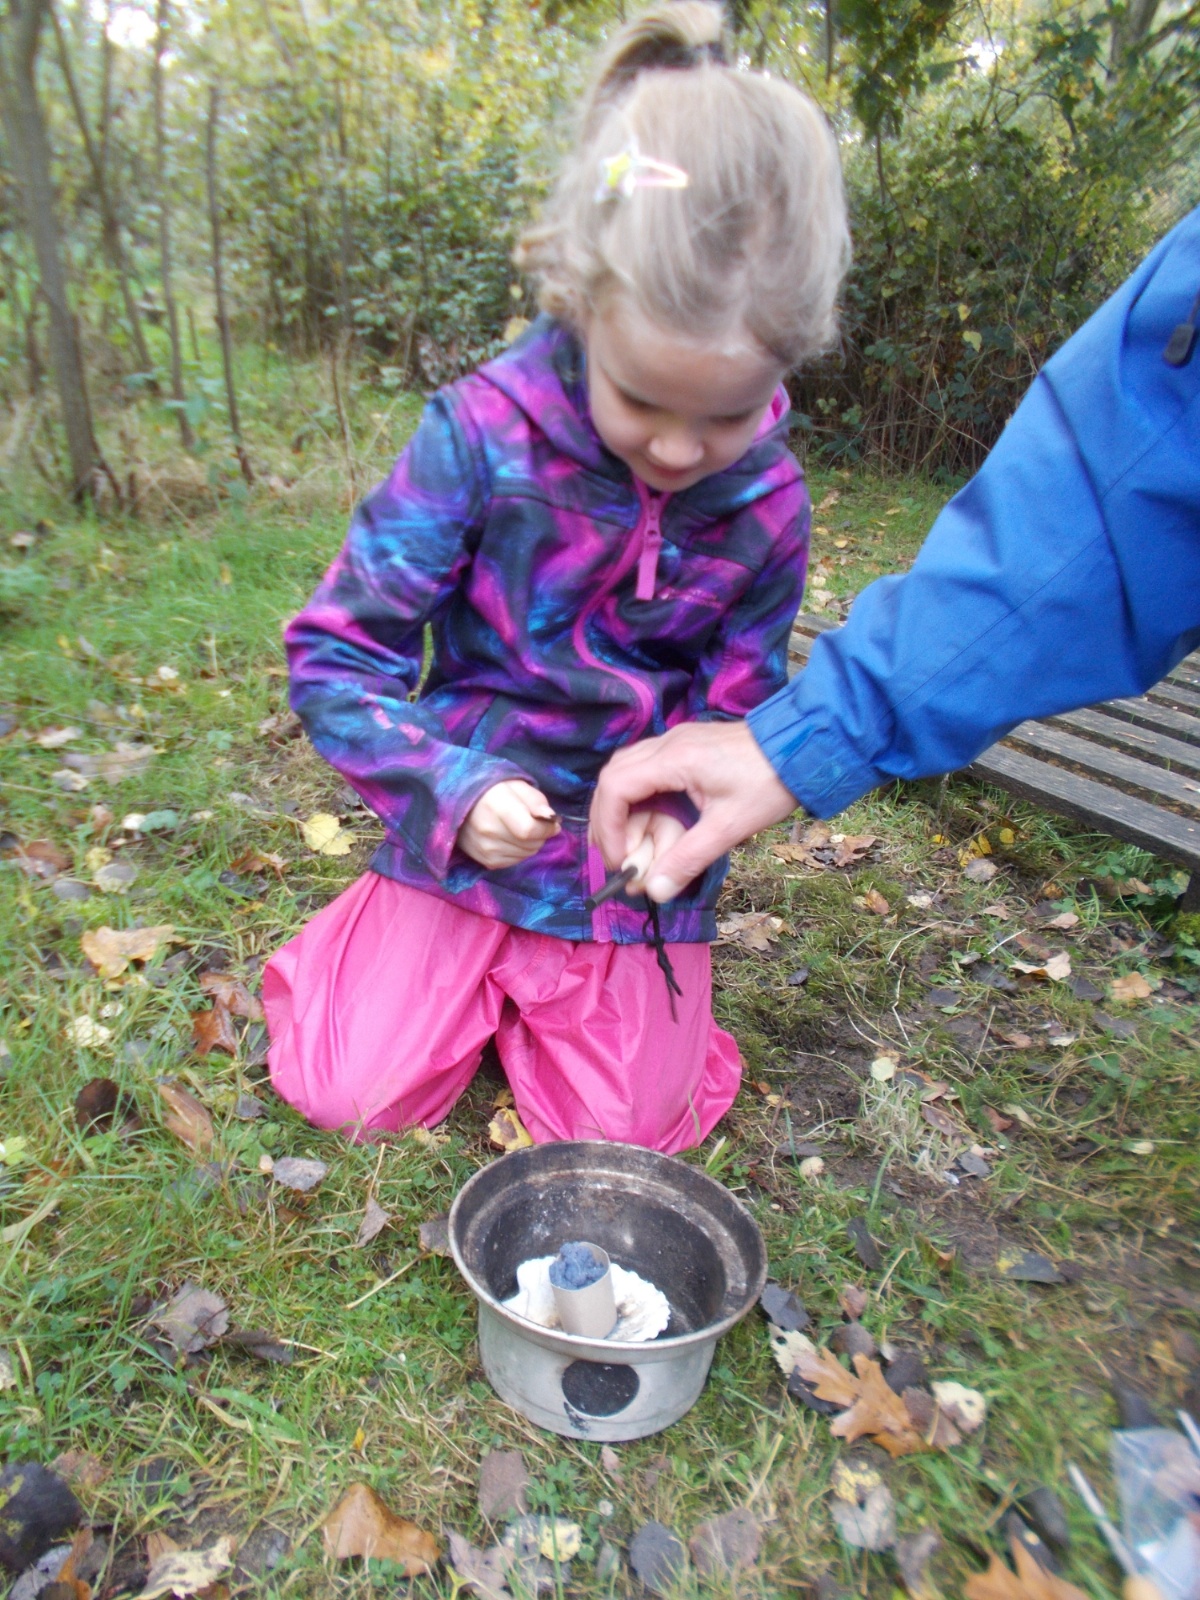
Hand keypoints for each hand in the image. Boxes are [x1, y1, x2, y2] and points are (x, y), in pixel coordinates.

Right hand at [459, 780, 560, 868]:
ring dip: (530, 844)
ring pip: (525, 854)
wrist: (461, 803)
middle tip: (533, 822)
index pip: (529, 830)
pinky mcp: (485, 861)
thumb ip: (536, 801)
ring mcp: (485, 848)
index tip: (552, 822)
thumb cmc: (493, 790)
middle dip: (540, 835)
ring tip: (520, 829)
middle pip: (530, 844)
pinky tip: (510, 838)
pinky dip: (519, 851)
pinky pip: (515, 861)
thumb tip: (552, 819)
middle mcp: (487, 831)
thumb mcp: (516, 784)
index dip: (546, 828)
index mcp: (495, 806)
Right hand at [589, 721, 796, 901]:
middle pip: (613, 776)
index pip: (616, 787)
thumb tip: (656, 891)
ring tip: (626, 842)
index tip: (618, 859)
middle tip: (615, 856)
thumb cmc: (769, 783)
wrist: (804, 747)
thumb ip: (689, 858)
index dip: (609, 827)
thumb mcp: (730, 826)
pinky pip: (645, 767)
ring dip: (620, 807)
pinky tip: (646, 819)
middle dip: (607, 819)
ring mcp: (676, 740)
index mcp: (675, 759)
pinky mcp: (686, 745)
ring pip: (626, 769)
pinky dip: (638, 796)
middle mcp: (667, 743)